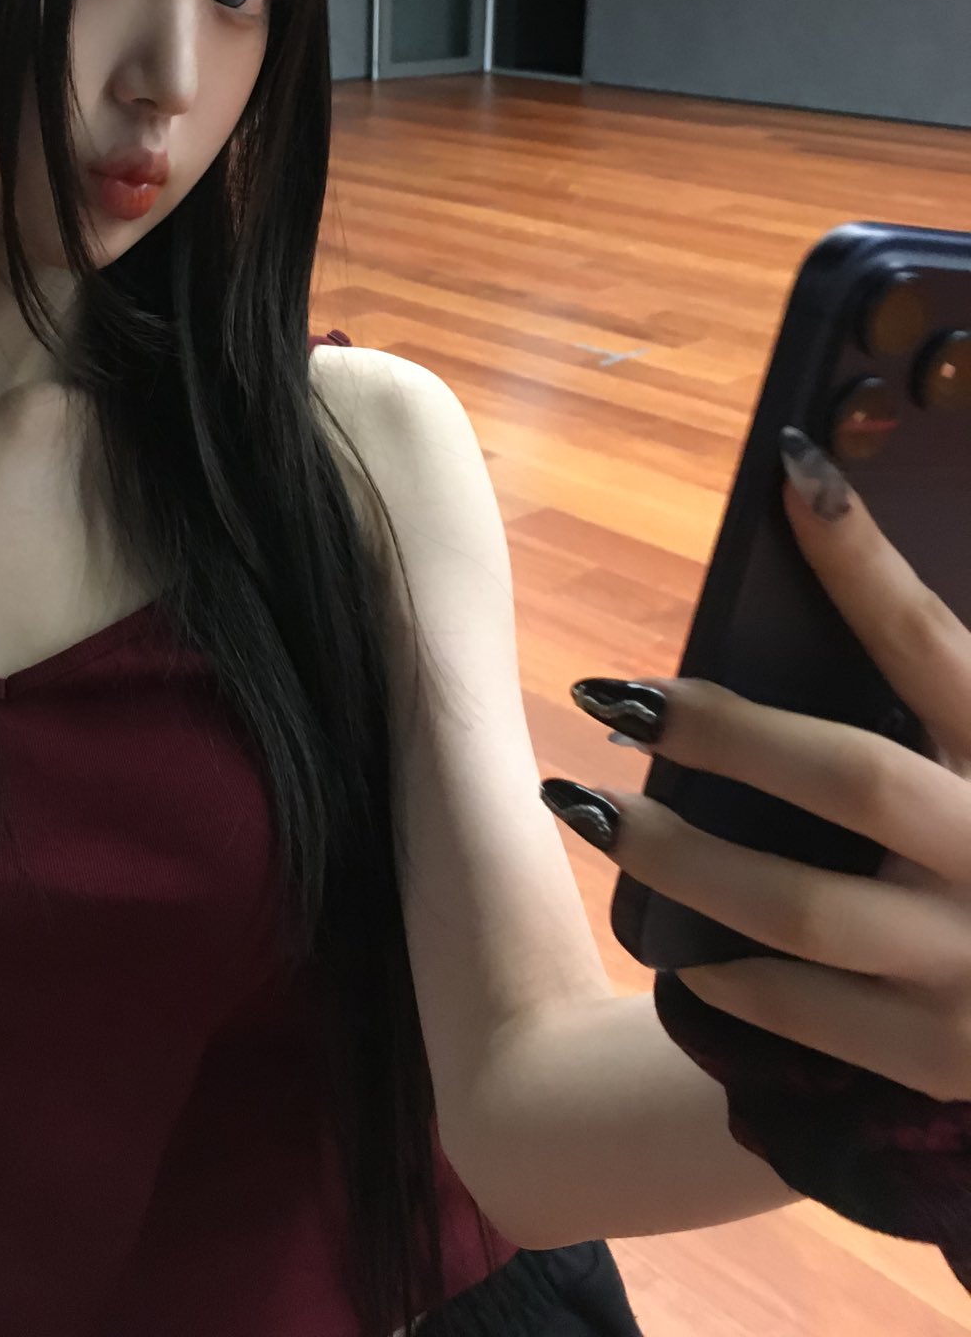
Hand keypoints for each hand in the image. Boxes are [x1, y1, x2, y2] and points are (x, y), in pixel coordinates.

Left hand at [542, 426, 970, 1102]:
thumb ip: (934, 696)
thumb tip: (811, 553)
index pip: (931, 641)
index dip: (862, 555)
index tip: (790, 470)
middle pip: (847, 774)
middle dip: (720, 731)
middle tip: (614, 697)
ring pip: (796, 906)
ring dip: (677, 856)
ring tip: (590, 811)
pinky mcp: (940, 1056)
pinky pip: (807, 1012)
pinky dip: (732, 976)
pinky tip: (677, 946)